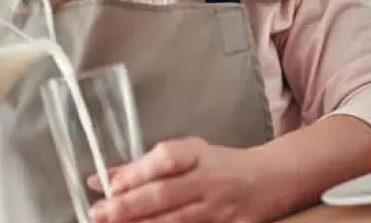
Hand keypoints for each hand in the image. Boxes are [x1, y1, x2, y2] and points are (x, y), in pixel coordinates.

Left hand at [86, 137, 268, 222]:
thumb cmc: (219, 165)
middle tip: (99, 213)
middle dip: (129, 206)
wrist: (271, 179)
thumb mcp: (186, 154)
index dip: (137, 172)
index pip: (166, 159)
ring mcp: (221, 208)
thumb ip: (143, 167)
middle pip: (166, 194)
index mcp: (198, 154)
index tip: (109, 185)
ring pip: (177, 221)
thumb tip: (99, 180)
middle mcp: (210, 180)